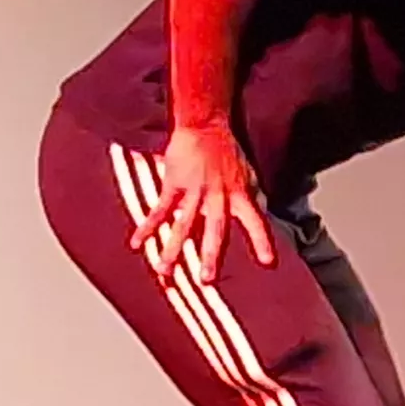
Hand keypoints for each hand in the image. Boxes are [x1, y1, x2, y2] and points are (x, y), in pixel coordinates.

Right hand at [133, 121, 274, 285]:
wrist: (203, 125)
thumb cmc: (227, 150)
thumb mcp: (248, 173)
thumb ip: (253, 196)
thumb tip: (263, 212)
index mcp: (239, 194)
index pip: (255, 221)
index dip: (261, 241)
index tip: (267, 262)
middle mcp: (218, 195)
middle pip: (215, 229)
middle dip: (211, 255)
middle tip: (206, 279)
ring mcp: (195, 190)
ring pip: (184, 224)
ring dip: (173, 248)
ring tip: (165, 270)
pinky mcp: (174, 184)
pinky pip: (160, 209)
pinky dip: (148, 226)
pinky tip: (137, 243)